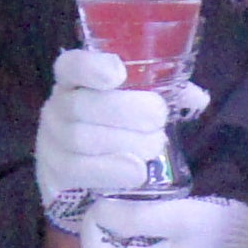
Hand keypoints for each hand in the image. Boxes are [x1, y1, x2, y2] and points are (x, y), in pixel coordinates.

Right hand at [37, 48, 178, 217]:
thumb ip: (164, 96)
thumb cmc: (119, 133)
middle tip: (158, 119)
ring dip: (124, 142)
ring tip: (155, 146)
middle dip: (125, 111)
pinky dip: (110, 170)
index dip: (92, 67)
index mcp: (77, 82)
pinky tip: (136, 172)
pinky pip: (77, 169)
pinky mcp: (52, 172)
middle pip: (81, 105)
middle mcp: (57, 106)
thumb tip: (197, 98)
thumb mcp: (139, 109)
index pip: (71, 66)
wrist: (90, 182)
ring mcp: (50, 140)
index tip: (119, 73)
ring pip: (80, 137)